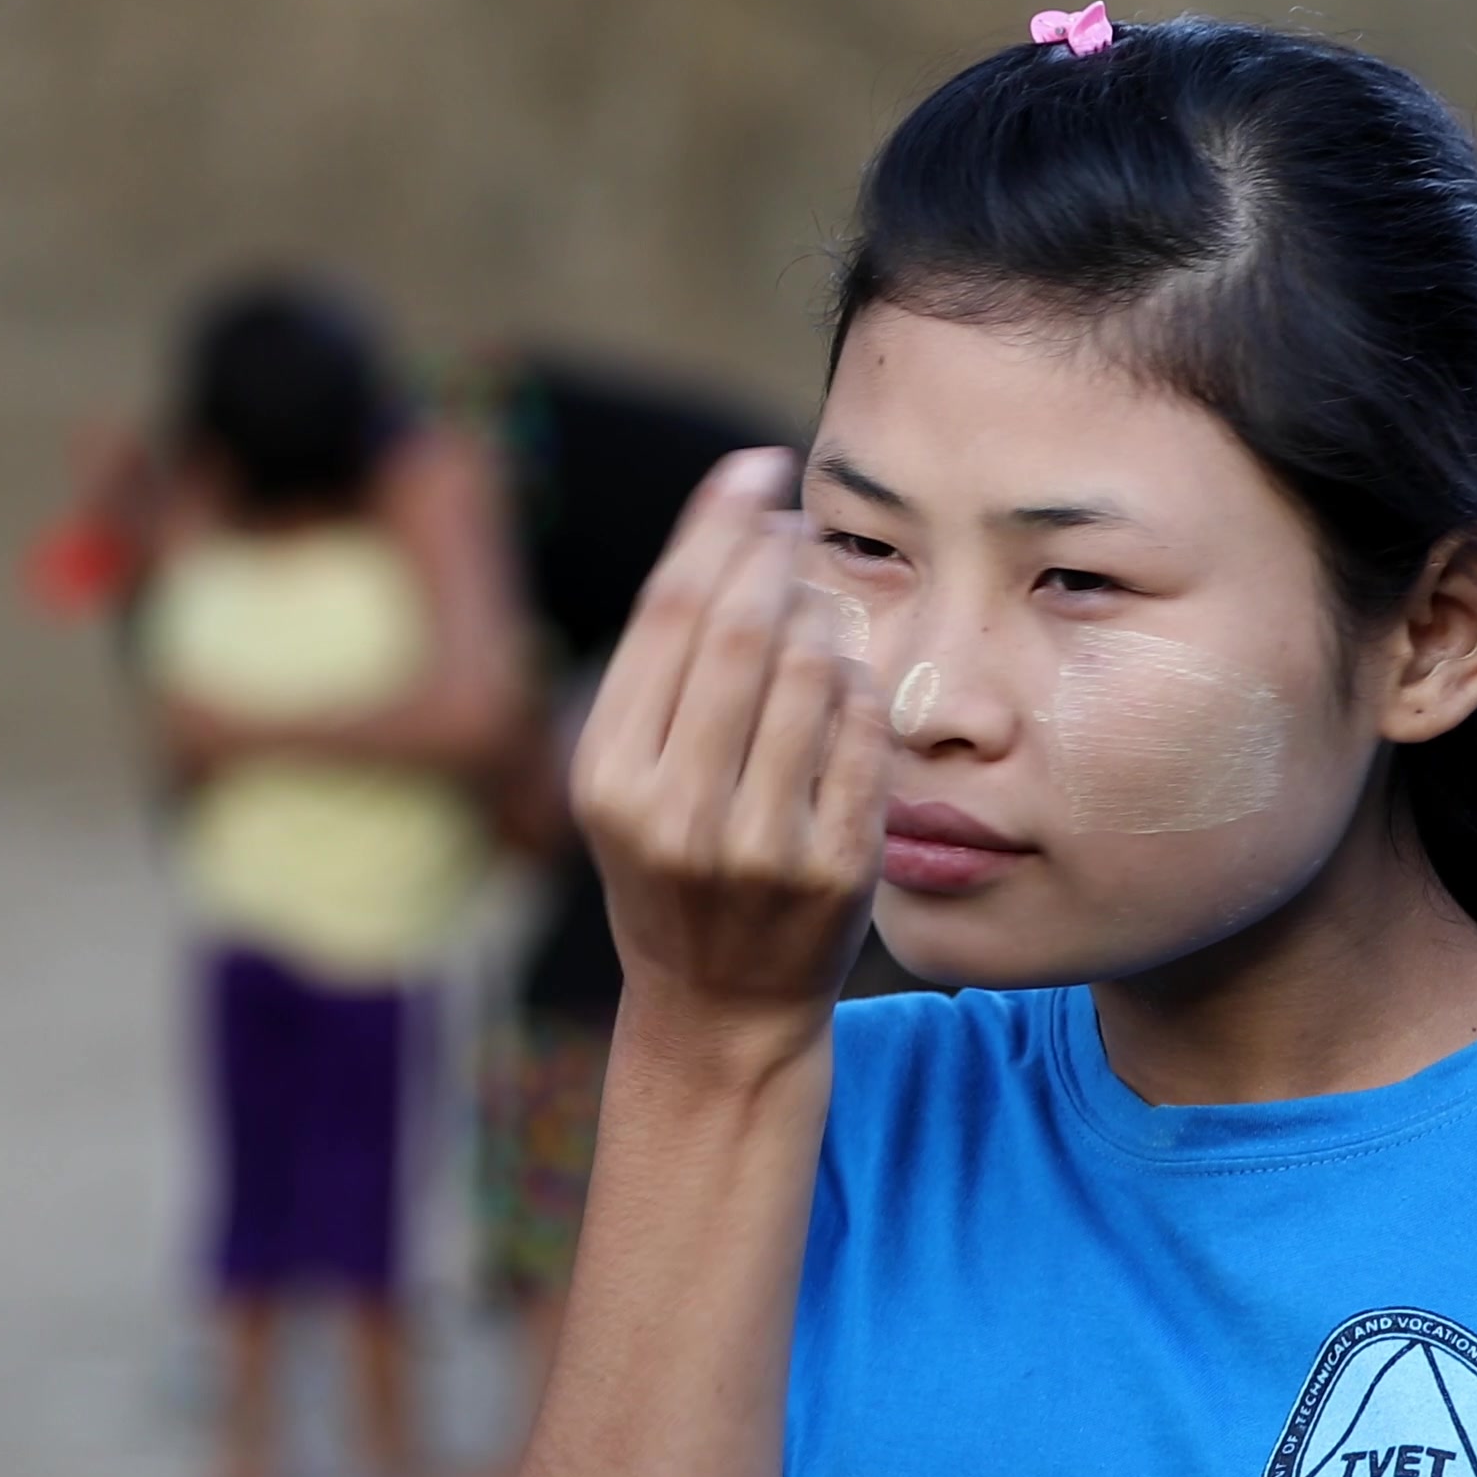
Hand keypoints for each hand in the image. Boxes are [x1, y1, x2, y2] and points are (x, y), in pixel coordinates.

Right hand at [572, 447, 887, 1037]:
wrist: (718, 1004)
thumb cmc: (674, 863)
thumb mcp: (629, 778)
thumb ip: (663, 673)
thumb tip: (732, 526)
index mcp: (610, 778)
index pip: (670, 614)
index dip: (719, 525)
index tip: (753, 472)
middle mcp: (675, 813)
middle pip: (741, 632)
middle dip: (777, 554)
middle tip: (795, 520)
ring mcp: (760, 845)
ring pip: (815, 672)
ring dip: (825, 615)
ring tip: (816, 605)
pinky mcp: (835, 867)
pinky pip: (866, 733)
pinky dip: (862, 687)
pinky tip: (847, 679)